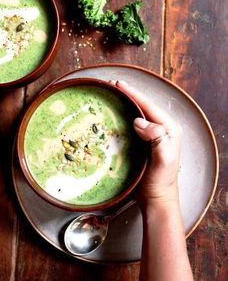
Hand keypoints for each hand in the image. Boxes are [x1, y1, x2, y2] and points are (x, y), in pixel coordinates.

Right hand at [111, 81, 181, 206]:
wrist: (156, 197)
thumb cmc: (161, 181)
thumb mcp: (163, 160)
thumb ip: (157, 138)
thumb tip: (139, 121)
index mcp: (169, 129)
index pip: (149, 106)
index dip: (134, 94)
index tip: (118, 85)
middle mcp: (162, 129)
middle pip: (144, 106)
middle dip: (128, 95)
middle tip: (112, 86)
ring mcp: (153, 135)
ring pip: (138, 114)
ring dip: (125, 104)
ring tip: (111, 95)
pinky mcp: (144, 142)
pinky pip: (133, 124)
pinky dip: (124, 117)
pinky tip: (114, 115)